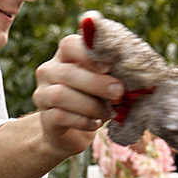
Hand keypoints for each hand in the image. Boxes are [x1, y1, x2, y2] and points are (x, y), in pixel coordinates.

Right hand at [33, 32, 122, 156]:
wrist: (73, 133)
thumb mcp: (106, 82)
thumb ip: (115, 73)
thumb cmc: (95, 99)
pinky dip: (83, 121)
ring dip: (90, 105)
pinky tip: (95, 124)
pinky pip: (60, 116)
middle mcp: (49, 71)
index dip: (88, 54)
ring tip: (107, 113)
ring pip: (61, 95)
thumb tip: (135, 74)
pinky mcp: (45, 117)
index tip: (109, 66)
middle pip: (67, 72)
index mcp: (66, 55)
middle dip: (97, 83)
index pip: (70, 44)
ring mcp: (42, 94)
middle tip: (119, 92)